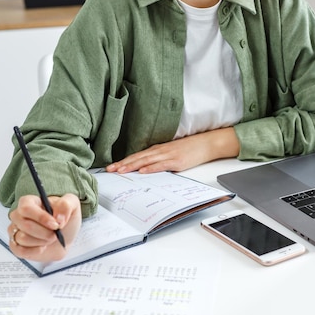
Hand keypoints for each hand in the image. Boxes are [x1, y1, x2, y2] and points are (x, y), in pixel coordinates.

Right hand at [8, 193, 81, 261]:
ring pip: (23, 238)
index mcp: (30, 202)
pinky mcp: (16, 246)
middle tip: (55, 234)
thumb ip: (66, 205)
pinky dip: (34, 251)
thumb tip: (58, 218)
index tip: (55, 225)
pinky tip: (42, 247)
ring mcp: (15, 231)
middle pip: (25, 225)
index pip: (26, 208)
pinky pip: (19, 251)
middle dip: (45, 233)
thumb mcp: (72, 204)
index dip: (41, 217)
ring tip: (49, 239)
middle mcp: (19, 215)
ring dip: (41, 242)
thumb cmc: (65, 219)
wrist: (64, 238)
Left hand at [106, 127, 239, 173]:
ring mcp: (167, 155)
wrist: (205, 143)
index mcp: (157, 149)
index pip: (136, 156)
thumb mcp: (170, 153)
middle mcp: (159, 151)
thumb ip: (158, 159)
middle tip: (109, 170)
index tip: (111, 167)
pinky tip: (143, 171)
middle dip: (122, 164)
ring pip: (146, 161)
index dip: (123, 162)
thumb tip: (145, 169)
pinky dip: (151, 168)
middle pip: (137, 158)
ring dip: (132, 166)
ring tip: (120, 171)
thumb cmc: (188, 149)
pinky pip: (161, 165)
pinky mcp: (176, 161)